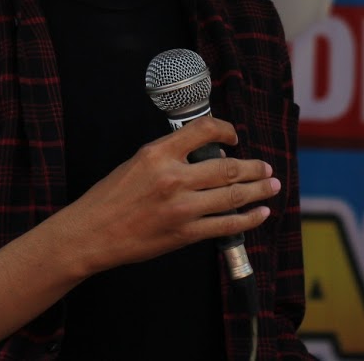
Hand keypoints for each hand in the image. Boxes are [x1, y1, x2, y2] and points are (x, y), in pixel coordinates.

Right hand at [53, 114, 279, 276]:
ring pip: (233, 194)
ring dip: (258, 190)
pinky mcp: (185, 233)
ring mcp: (181, 207)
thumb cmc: (110, 198)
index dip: (226, 130)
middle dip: (254, 167)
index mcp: (159, 153)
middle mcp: (173, 177)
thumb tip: (211, 158)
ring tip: (271, 186)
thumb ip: (171, 156)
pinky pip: (226, 224)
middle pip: (227, 167)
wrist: (92, 232)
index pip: (203, 130)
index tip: (234, 137)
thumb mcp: (137, 162)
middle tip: (267, 168)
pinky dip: (248, 219)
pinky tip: (260, 213)